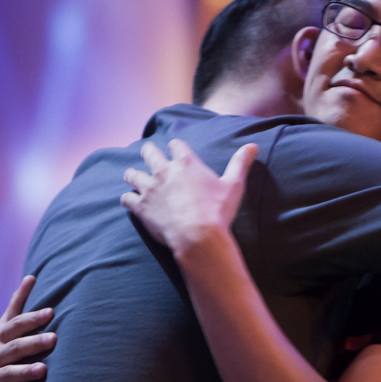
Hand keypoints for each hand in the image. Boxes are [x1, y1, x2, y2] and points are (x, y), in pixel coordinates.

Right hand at [0, 275, 56, 381]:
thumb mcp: (4, 330)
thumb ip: (17, 305)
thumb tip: (31, 275)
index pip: (15, 325)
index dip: (32, 318)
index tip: (51, 311)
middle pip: (15, 348)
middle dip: (34, 343)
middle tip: (54, 339)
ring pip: (7, 374)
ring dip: (25, 371)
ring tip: (44, 370)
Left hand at [120, 140, 257, 255]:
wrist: (198, 236)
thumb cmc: (217, 211)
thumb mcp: (234, 185)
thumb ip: (241, 163)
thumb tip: (253, 146)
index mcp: (185, 163)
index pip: (176, 145)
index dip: (175, 146)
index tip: (175, 148)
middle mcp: (164, 172)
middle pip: (150, 153)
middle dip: (149, 151)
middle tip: (148, 151)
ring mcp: (150, 189)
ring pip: (133, 175)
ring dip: (133, 174)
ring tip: (132, 174)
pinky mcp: (141, 207)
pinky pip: (127, 199)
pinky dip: (127, 199)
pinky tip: (129, 200)